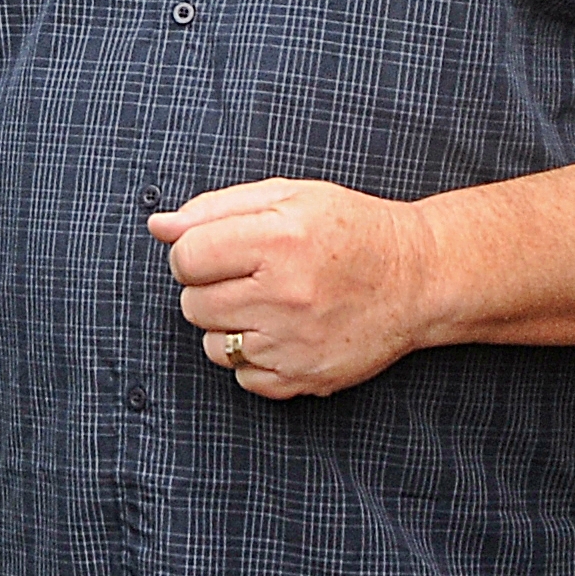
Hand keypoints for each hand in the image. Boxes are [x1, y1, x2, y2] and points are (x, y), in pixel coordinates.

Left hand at [149, 177, 441, 399]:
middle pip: (193, 304)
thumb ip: (216, 208)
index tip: (218, 251)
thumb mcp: (288, 197)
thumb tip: (158, 226)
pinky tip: (282, 333)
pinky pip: (243, 378)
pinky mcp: (305, 378)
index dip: (194, 253)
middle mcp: (284, 294)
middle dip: (209, 289)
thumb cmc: (350, 230)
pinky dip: (253, 359)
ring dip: (228, 326)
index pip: (186, 257)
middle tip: (248, 276)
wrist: (417, 278)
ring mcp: (294, 342)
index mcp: (278, 239)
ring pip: (212, 346)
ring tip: (267, 305)